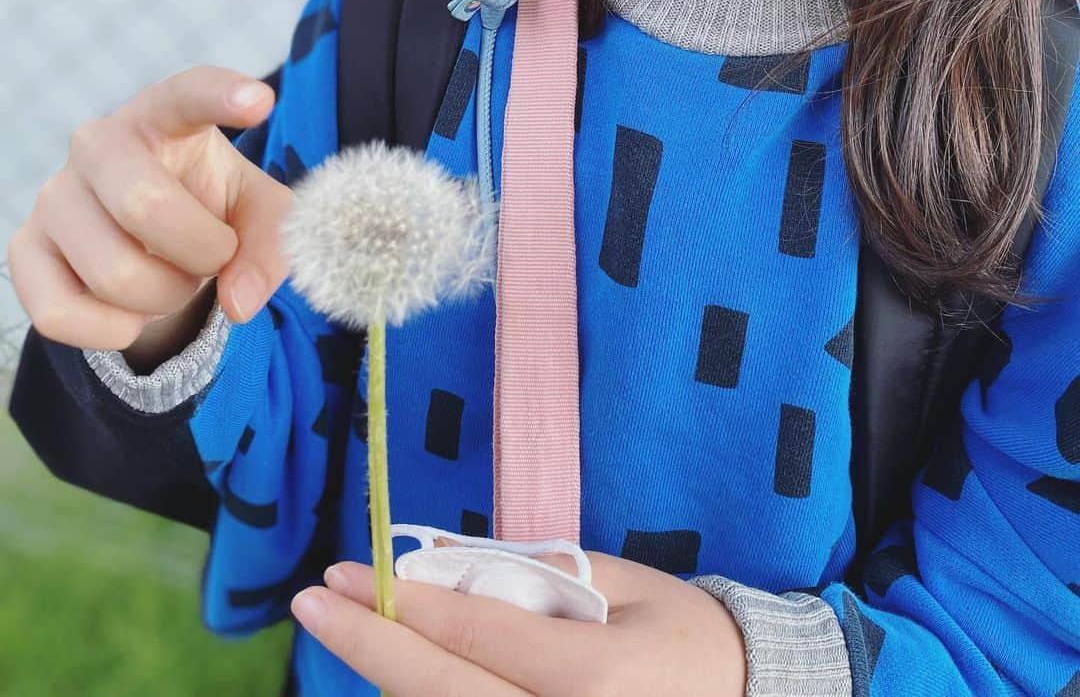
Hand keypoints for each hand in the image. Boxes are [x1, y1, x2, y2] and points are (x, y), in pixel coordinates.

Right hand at [7, 64, 290, 350]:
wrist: (148, 238)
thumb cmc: (208, 205)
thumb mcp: (256, 212)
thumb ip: (272, 244)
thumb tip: (240, 302)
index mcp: (163, 117)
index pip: (187, 94)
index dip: (221, 95)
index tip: (261, 102)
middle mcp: (97, 143)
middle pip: (146, 206)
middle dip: (202, 253)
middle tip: (214, 257)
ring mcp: (53, 195)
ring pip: (113, 274)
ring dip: (165, 297)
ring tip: (174, 278)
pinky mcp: (24, 248)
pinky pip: (60, 314)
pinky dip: (114, 330)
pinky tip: (132, 311)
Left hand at [290, 548, 747, 695]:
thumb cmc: (683, 632)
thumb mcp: (618, 584)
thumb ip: (529, 576)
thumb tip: (440, 565)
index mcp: (594, 679)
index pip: (471, 637)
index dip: (398, 603)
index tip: (341, 572)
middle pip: (440, 694)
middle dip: (367, 646)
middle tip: (312, 603)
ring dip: (393, 681)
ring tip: (359, 631)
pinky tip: (410, 673)